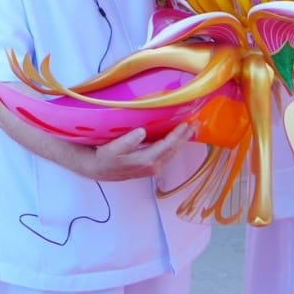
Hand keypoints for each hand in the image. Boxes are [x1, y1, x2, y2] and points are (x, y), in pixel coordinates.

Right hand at [68, 126, 192, 181]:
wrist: (98, 169)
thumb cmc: (104, 157)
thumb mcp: (111, 149)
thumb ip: (127, 141)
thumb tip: (141, 131)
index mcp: (145, 161)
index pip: (166, 146)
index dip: (177, 135)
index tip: (186, 124)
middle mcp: (152, 167)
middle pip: (173, 151)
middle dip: (184, 138)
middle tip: (195, 124)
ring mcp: (152, 168)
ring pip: (171, 154)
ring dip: (181, 142)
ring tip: (190, 130)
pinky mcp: (150, 167)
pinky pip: (166, 155)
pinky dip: (174, 146)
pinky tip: (177, 139)